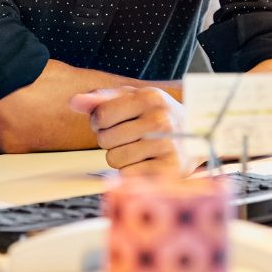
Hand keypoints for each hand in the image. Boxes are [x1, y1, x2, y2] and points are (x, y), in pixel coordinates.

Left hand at [69, 86, 188, 174]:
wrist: (197, 138)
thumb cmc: (157, 116)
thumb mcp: (133, 99)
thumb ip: (101, 99)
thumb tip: (74, 102)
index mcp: (149, 97)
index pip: (100, 115)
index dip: (98, 122)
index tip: (110, 123)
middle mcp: (161, 119)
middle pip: (105, 139)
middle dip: (110, 140)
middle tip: (128, 137)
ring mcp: (168, 145)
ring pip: (114, 159)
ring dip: (120, 157)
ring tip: (137, 149)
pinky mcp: (170, 170)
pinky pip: (128, 175)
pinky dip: (131, 171)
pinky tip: (146, 162)